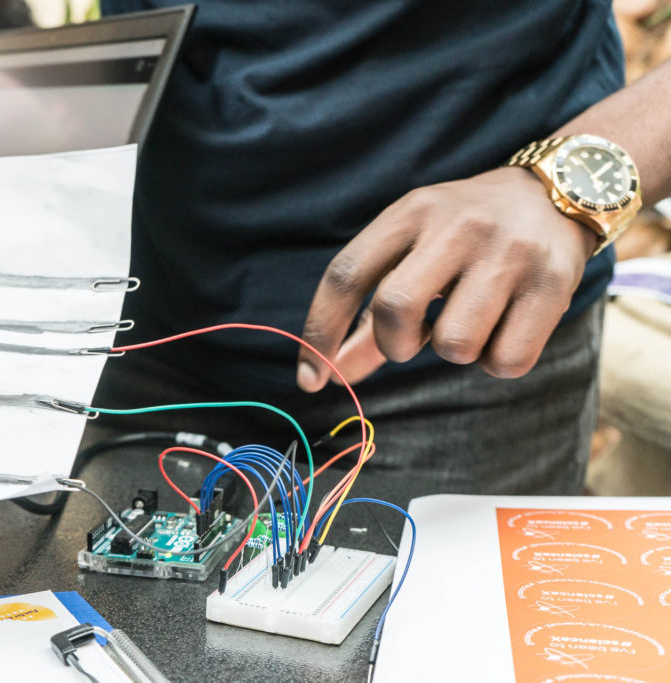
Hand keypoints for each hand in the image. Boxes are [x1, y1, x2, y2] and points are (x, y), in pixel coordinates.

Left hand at [296, 166, 595, 390]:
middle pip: (395, 308)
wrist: (558, 194)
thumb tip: (328, 374)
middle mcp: (457, 226)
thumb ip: (369, 317)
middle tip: (411, 342)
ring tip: (471, 321)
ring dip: (453, 351)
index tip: (310, 378)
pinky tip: (506, 328)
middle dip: (394, 345)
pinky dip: (498, 361)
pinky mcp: (553, 284)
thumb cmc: (465, 236)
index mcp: (411, 212)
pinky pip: (505, 360)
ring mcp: (507, 253)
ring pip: (453, 344)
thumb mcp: (412, 252)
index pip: (346, 274)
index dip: (320, 331)